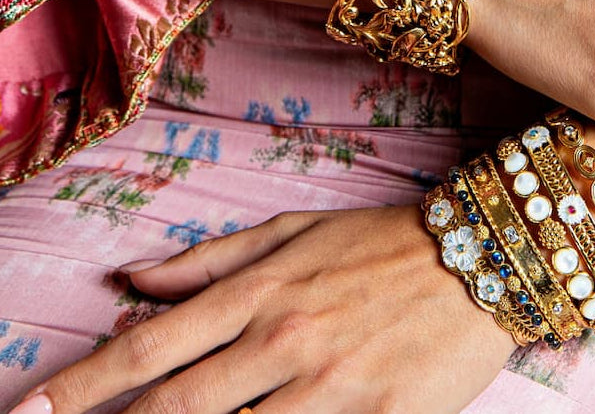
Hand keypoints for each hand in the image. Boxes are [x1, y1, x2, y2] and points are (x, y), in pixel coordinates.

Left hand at [13, 208, 512, 413]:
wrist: (483, 256)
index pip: (149, 347)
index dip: (81, 388)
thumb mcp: (295, 229)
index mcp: (260, 291)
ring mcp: (328, 389)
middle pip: (174, 411)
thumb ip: (211, 259)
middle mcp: (283, 342)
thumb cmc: (381, 241)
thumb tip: (131, 278)